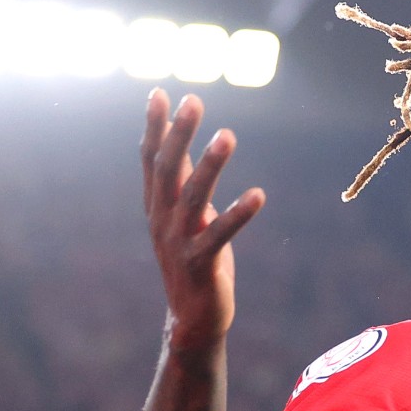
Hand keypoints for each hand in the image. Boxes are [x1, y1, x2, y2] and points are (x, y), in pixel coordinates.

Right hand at [141, 89, 265, 350]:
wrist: (193, 317)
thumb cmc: (194, 260)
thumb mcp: (187, 217)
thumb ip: (184, 183)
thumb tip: (184, 144)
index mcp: (157, 206)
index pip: (152, 159)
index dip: (155, 127)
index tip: (159, 92)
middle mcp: (162, 220)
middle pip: (168, 171)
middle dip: (179, 134)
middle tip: (193, 101)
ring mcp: (178, 243)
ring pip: (193, 198)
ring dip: (211, 165)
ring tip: (228, 135)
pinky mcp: (201, 264)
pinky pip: (220, 235)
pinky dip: (239, 214)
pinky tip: (259, 194)